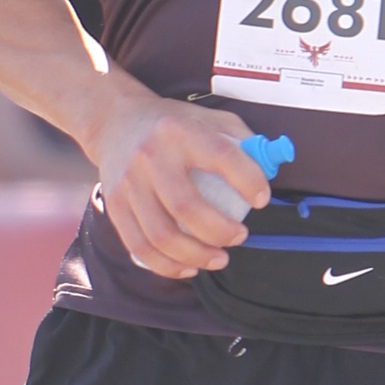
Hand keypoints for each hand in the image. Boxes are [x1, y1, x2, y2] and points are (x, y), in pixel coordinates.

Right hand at [90, 83, 270, 277]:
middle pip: (187, 208)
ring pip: (161, 235)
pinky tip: (188, 267)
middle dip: (220, 232)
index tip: (262, 199)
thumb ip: (240, 138)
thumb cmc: (170, 124)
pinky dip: (166, 266)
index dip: (248, 181)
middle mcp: (151, 157)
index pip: (222, 156)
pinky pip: (140, 247)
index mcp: (181, 131)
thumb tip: (270, 167)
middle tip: (240, 237)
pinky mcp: (115, 205)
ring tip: (218, 259)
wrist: (114, 120)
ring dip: (195, 256)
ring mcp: (129, 184)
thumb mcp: (207, 117)